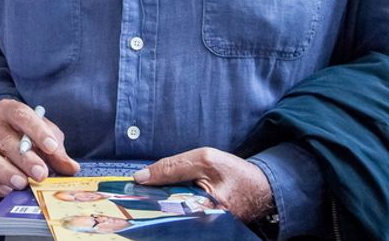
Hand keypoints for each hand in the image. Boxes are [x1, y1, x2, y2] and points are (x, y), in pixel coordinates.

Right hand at [0, 99, 79, 196]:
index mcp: (9, 110)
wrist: (6, 135)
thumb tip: (70, 168)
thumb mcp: (46, 135)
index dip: (36, 131)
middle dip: (24, 159)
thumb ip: (57, 150)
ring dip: (5, 172)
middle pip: (4, 140)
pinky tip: (7, 190)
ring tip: (22, 183)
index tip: (51, 147)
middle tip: (41, 174)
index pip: (21, 115)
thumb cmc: (28, 134)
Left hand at [134, 147, 274, 222]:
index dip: (146, 202)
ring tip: (145, 202)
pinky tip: (161, 205)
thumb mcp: (204, 159)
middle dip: (150, 207)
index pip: (168, 209)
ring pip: (173, 220)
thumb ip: (172, 167)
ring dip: (159, 209)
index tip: (127, 197)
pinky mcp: (205, 229)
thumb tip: (141, 177)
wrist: (262, 188)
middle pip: (168, 217)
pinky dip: (170, 212)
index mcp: (208, 208)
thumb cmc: (235, 172)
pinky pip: (180, 221)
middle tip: (131, 201)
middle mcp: (207, 225)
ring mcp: (206, 230)